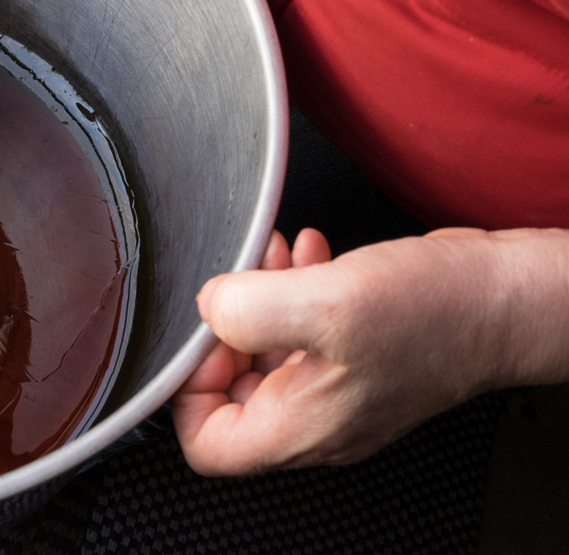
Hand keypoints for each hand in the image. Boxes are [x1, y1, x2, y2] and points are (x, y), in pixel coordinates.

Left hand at [173, 226, 568, 475]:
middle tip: (240, 281)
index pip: (206, 444)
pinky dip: (291, 290)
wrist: (511, 297)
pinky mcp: (356, 356)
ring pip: (265, 354)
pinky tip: (306, 255)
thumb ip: (248, 309)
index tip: (204, 335)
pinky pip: (301, 331)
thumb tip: (208, 308)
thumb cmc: (439, 313)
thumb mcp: (328, 304)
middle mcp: (315, 420)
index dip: (189, 388)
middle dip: (224, 328)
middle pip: (229, 395)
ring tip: (272, 255)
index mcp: (300, 429)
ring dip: (257, 299)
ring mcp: (337, 389)